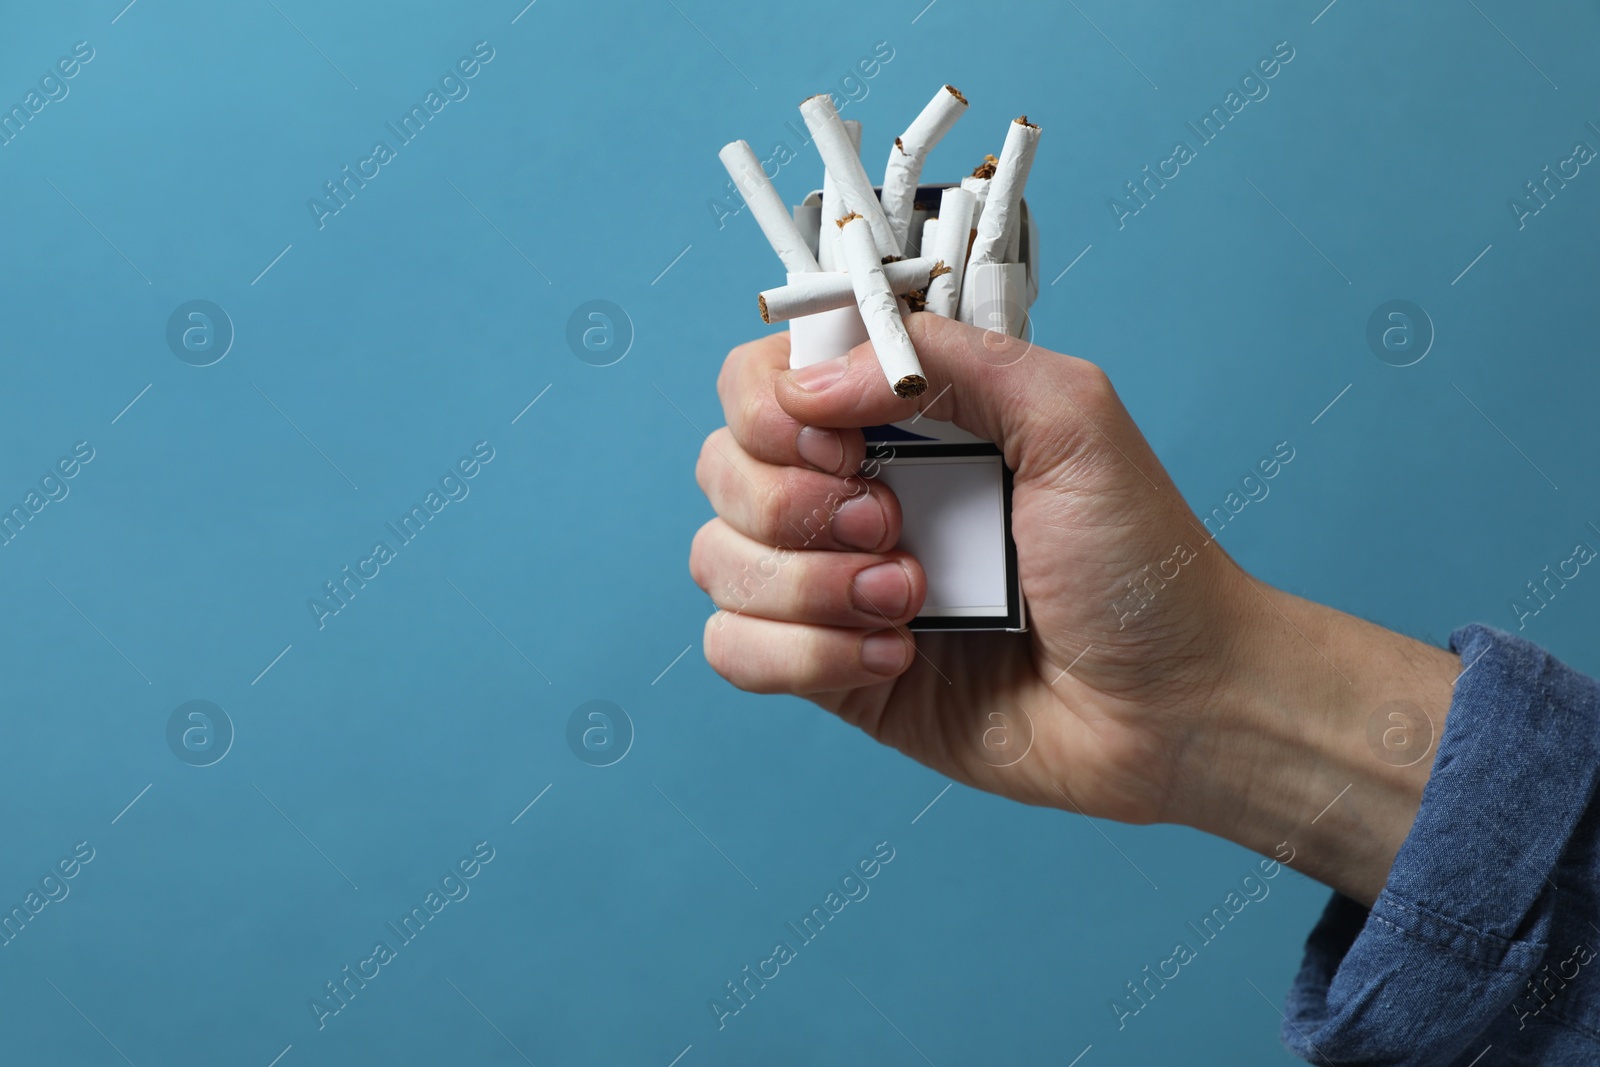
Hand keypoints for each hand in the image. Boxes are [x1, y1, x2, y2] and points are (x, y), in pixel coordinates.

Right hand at [690, 314, 1457, 903]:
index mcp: (901, 419)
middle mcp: (854, 492)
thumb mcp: (1070, 416)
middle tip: (890, 524)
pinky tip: (895, 659)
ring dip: (805, 586)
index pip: (762, 380)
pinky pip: (735, 650)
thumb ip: (949, 359)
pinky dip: (802, 655)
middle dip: (792, 503)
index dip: (772, 407)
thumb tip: (813, 382)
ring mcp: (836, 586)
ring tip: (912, 601)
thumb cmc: (1140, 560)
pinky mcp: (832, 671)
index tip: (841, 441)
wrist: (1175, 705)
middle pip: (721, 467)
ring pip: (717, 561)